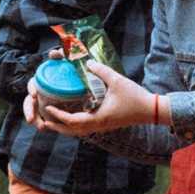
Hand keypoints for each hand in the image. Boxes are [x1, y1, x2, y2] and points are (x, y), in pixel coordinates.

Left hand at [42, 58, 162, 136]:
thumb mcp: (118, 81)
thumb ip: (101, 71)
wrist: (150, 111)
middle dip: (57, 127)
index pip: (73, 121)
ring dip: (65, 127)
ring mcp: (102, 127)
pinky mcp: (105, 125)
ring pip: (79, 131)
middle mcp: (98, 125)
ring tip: (52, 121)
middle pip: (72, 131)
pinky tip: (70, 117)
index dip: (59, 116)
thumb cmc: (135, 97)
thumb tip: (87, 62)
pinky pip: (85, 128)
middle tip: (43, 121)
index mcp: (99, 118)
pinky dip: (74, 125)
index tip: (48, 108)